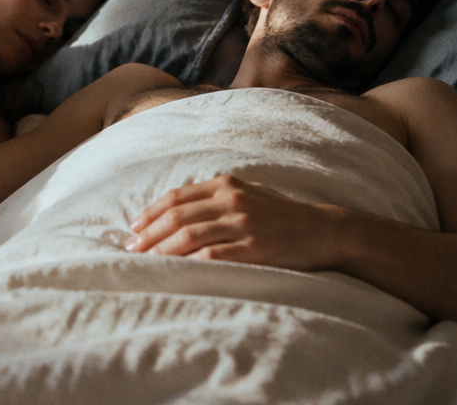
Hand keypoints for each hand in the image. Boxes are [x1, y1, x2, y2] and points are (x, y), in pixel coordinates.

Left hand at [124, 174, 339, 270]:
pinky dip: (188, 262)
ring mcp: (242, 223)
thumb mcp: (248, 193)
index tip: (134, 228)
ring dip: (162, 249)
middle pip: (177, 216)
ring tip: (146, 261)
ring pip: (189, 235)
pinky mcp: (254, 247)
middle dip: (149, 234)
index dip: (151, 213)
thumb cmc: (282, 214)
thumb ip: (216, 196)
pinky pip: (212, 255)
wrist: (324, 230)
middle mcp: (231, 200)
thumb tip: (178, 208)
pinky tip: (174, 270)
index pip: (177, 197)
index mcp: (226, 184)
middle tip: (132, 249)